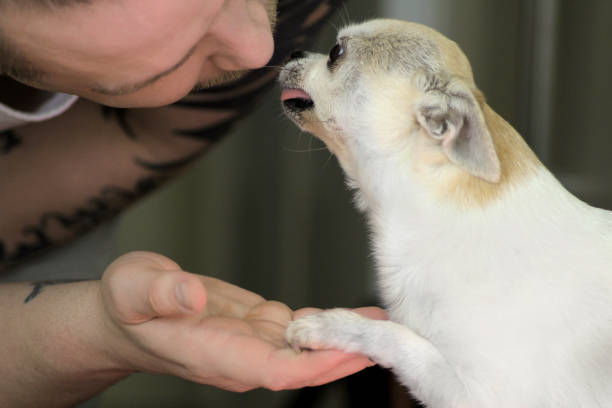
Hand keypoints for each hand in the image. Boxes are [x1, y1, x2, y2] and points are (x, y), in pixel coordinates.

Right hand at [100, 251, 386, 390]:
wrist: (127, 312)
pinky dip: (330, 325)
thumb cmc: (126, 303)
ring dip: (347, 340)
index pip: (277, 371)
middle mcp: (243, 355)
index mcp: (217, 354)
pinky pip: (302, 331)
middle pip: (305, 365)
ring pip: (309, 349)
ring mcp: (254, 342)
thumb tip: (193, 294)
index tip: (353, 350)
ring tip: (388, 325)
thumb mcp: (133, 288)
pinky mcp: (259, 326)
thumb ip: (161, 293)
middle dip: (348, 355)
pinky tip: (356, 317)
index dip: (317, 365)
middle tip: (392, 338)